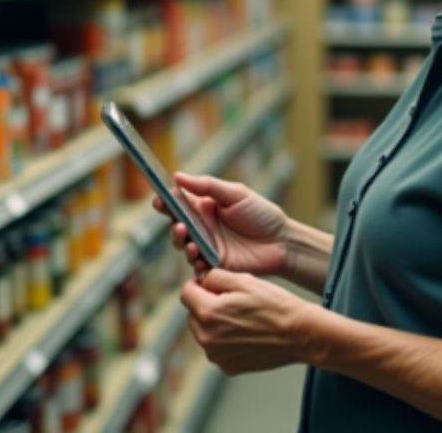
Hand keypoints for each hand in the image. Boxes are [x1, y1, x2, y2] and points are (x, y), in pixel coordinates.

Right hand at [154, 173, 288, 277]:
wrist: (282, 242)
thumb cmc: (261, 214)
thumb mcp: (236, 194)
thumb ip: (207, 186)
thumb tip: (178, 176)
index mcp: (205, 207)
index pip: (178, 203)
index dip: (166, 202)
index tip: (159, 200)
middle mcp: (202, 227)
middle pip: (176, 226)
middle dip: (172, 226)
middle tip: (179, 225)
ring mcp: (207, 246)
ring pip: (183, 246)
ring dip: (182, 244)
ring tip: (191, 242)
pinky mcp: (214, 264)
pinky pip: (196, 265)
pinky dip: (194, 262)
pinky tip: (199, 258)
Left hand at [180, 269, 315, 374]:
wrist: (299, 334)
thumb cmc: (275, 305)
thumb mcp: (244, 280)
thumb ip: (215, 276)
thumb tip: (201, 279)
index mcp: (208, 313)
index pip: (185, 293)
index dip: (197, 285)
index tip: (210, 284)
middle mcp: (207, 338)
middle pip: (193, 315)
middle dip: (205, 305)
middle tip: (232, 301)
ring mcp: (217, 356)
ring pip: (204, 333)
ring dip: (214, 324)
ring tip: (242, 318)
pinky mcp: (228, 367)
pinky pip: (217, 349)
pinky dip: (226, 341)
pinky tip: (247, 334)